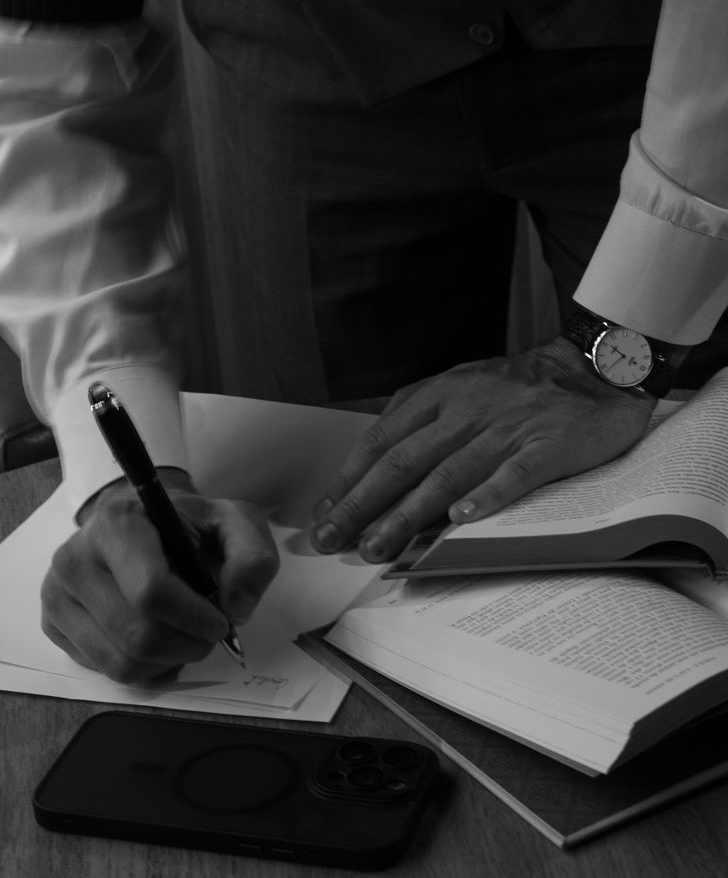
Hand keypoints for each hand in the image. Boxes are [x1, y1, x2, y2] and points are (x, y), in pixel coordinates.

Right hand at [41, 469, 278, 682]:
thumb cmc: (189, 526)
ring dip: (167, 662)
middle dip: (186, 646)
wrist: (145, 523)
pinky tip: (157, 638)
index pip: (151, 592)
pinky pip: (104, 670)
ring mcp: (57, 594)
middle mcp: (75, 559)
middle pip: (137, 636)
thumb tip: (237, 608)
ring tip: (185, 636)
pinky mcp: (53, 624)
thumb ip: (252, 557)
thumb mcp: (234, 523)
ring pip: (120, 664)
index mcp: (117, 524)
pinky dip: (143, 668)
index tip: (219, 620)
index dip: (194, 618)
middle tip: (207, 634)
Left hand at [310, 336, 655, 561]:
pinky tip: (459, 522)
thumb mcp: (459, 386)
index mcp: (440, 395)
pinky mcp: (546, 447)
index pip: (382, 440)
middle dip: (362, 504)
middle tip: (333, 540)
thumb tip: (375, 462)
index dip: (350, 478)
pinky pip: (513, 476)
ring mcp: (506, 429)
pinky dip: (486, 497)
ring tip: (378, 546)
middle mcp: (466, 411)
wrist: (591, 369)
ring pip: (447, 475)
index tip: (325, 514)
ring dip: (408, 514)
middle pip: (404, 461)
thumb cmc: (516, 387)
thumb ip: (420, 416)